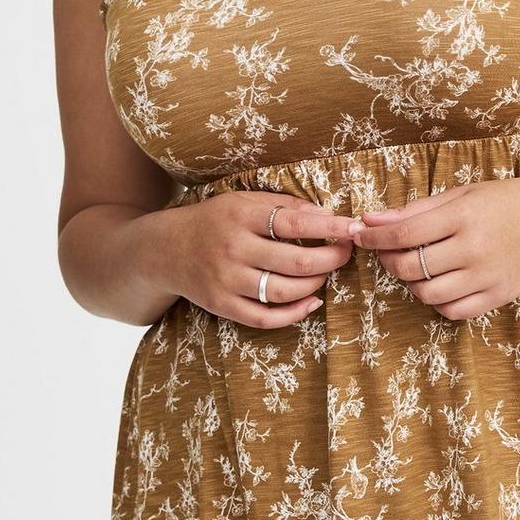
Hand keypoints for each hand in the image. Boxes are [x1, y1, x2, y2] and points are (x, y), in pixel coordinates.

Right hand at [169, 191, 355, 327]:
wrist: (167, 249)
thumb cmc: (215, 220)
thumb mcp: (244, 201)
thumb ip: (284, 205)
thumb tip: (328, 215)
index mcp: (241, 216)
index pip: (295, 223)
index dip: (330, 227)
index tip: (353, 228)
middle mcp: (234, 249)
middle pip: (297, 262)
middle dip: (331, 258)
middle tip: (346, 252)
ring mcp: (227, 280)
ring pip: (284, 291)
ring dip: (316, 284)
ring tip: (326, 273)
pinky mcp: (222, 305)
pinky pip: (265, 318)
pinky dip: (294, 314)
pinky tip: (312, 302)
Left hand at [347, 176, 519, 320]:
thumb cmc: (504, 200)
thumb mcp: (460, 194)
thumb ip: (415, 210)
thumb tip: (371, 220)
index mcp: (464, 216)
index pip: (405, 233)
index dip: (375, 237)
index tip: (360, 235)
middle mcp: (475, 248)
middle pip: (412, 267)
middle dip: (389, 260)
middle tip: (389, 251)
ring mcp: (488, 276)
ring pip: (428, 294)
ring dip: (411, 282)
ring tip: (416, 266)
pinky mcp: (498, 296)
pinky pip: (452, 311)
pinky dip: (437, 300)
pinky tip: (439, 282)